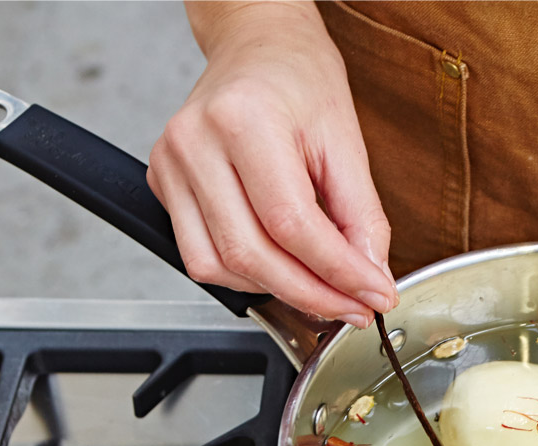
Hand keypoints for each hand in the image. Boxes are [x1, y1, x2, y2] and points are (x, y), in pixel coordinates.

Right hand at [149, 1, 396, 325]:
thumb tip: (371, 279)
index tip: (374, 295)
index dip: (338, 273)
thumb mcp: (346, 141)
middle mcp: (195, 143)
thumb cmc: (299, 79)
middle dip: (311, 295)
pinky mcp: (163, 183)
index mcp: (244, 120)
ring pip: (218, 267)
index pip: (292, 225)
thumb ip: (362, 218)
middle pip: (251, 254)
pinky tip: (279, 265)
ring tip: (319, 286)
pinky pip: (201, 257)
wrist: (257, 45)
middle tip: (352, 307)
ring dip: (276, 290)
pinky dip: (244, 276)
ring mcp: (170, 164)